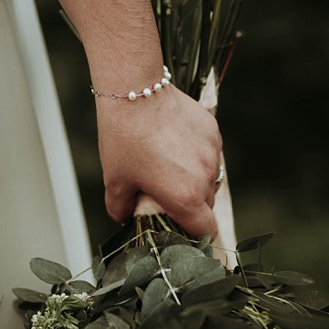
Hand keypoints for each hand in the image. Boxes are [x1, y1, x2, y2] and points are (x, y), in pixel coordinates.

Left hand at [97, 83, 221, 236]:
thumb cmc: (124, 139)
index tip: (184, 233)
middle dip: (190, 206)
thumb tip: (124, 217)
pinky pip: (210, 153)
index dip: (196, 237)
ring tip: (169, 167)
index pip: (206, 231)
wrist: (135, 92)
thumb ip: (121, 208)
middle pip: (207, 205)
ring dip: (195, 180)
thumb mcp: (115, 181)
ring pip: (210, 178)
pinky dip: (197, 156)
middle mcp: (205, 177)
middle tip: (167, 196)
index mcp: (185, 197)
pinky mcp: (213, 131)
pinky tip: (175, 145)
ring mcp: (212, 152)